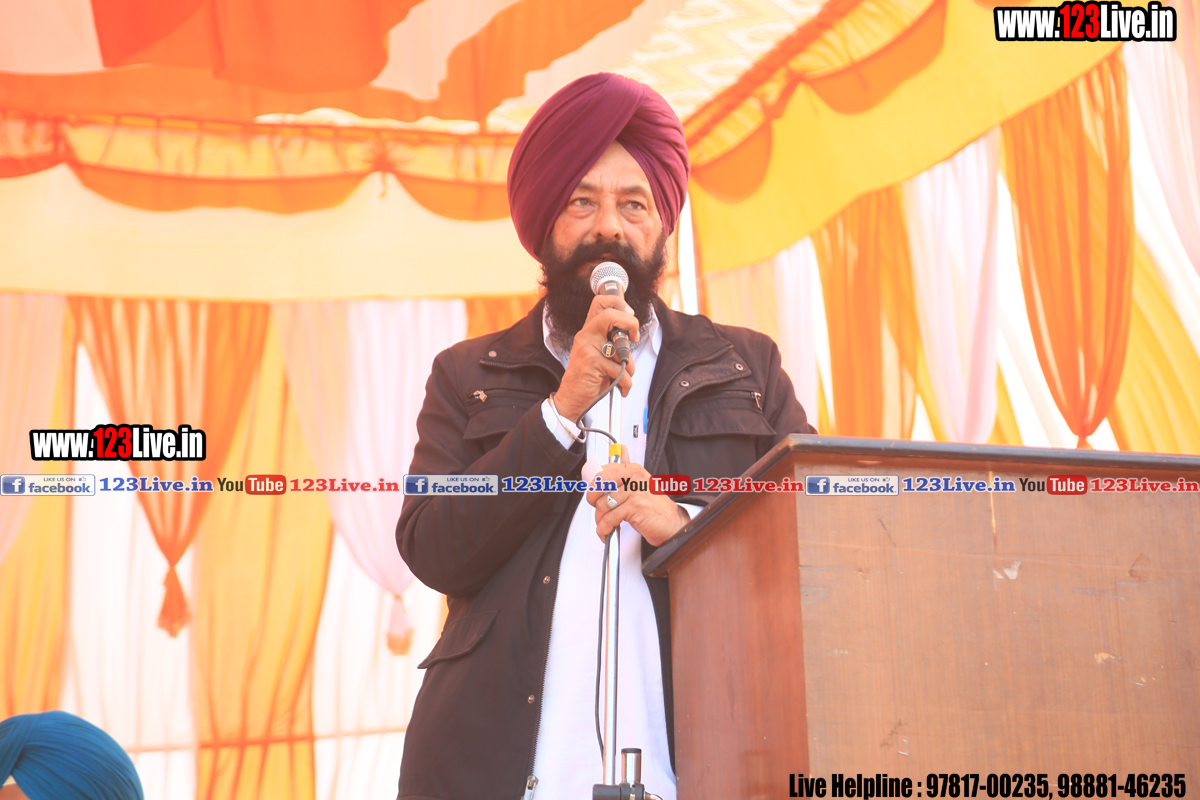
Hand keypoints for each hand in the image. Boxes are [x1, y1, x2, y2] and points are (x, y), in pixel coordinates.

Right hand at [553, 294, 639, 420]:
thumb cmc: (588, 378)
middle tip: (633, 338)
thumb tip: (632, 333)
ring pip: (621, 347)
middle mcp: (586, 335)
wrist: (571, 399)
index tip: (629, 316)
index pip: (600, 302)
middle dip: (631, 324)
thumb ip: (612, 341)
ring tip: (624, 376)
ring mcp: (587, 348)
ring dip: (630, 365)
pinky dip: (626, 382)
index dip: (619, 304)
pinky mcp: (591, 363)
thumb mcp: (599, 355)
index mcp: (589, 331)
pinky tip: (621, 388)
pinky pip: (620, 370)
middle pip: (610, 314)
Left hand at [586, 446, 689, 546]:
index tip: (593, 494)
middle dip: (592, 499)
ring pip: (603, 504)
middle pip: (600, 484)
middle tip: (597, 508)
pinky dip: (605, 528)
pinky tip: (607, 531)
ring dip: (600, 518)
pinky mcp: (635, 506)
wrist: (673, 524)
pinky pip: (610, 518)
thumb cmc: (656, 507)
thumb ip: (627, 470)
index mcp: (634, 470)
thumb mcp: (641, 484)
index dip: (593, 484)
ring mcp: (635, 491)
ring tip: (605, 524)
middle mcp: (635, 477)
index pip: (603, 471)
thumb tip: (620, 449)